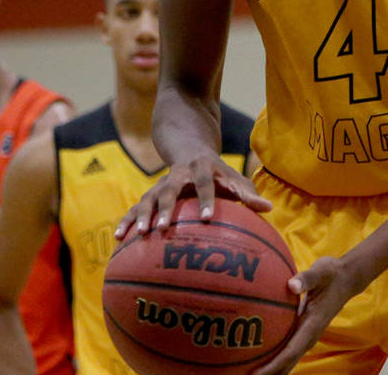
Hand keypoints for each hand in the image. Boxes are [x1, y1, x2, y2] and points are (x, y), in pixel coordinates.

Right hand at [114, 153, 269, 238]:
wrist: (188, 148)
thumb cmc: (217, 172)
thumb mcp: (232, 177)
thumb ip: (248, 193)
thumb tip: (268, 208)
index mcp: (202, 169)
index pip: (205, 183)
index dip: (206, 199)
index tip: (207, 218)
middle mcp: (179, 174)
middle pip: (170, 188)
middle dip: (166, 208)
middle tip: (162, 228)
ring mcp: (161, 183)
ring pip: (149, 197)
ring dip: (143, 214)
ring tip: (139, 234)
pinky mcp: (150, 194)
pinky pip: (136, 207)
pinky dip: (127, 220)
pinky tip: (119, 238)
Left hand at [251, 256, 357, 374]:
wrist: (347, 278)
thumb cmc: (332, 274)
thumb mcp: (320, 272)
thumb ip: (306, 278)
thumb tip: (291, 284)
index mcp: (313, 324)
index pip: (292, 351)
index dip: (275, 365)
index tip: (258, 374)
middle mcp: (310, 333)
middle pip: (289, 361)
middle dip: (271, 373)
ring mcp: (307, 332)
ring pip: (289, 357)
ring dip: (273, 367)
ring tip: (251, 372)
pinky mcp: (304, 328)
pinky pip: (288, 346)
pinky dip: (276, 354)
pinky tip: (260, 352)